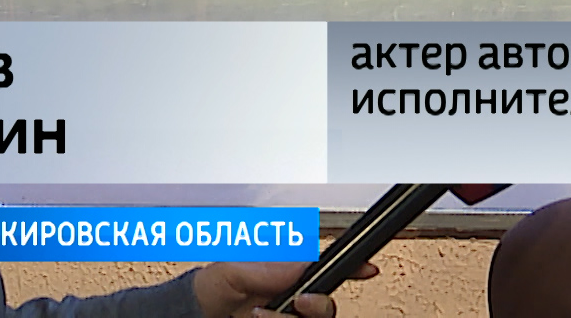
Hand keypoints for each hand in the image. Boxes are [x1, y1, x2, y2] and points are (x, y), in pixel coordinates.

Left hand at [191, 259, 377, 317]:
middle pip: (327, 305)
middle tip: (300, 300)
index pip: (326, 268)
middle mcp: (290, 300)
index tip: (365, 268)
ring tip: (263, 315)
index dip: (351, 266)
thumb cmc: (206, 294)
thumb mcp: (229, 270)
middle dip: (320, 304)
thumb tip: (301, 258)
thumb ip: (264, 263)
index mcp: (284, 273)